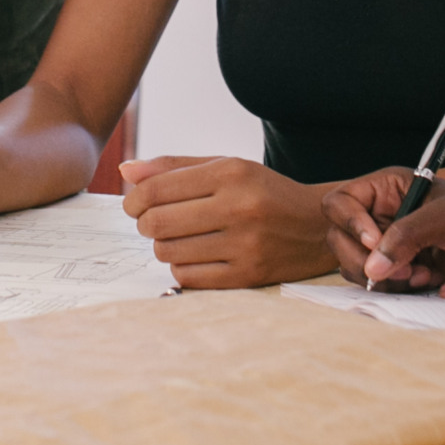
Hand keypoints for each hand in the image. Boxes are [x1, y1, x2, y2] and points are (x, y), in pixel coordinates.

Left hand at [117, 154, 332, 288]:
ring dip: (163, 247)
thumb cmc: (264, 193)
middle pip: (157, 223)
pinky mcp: (249, 276)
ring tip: (177, 238)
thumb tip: (125, 170)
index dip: (134, 200)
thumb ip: (175, 167)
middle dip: (144, 224)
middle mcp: (238, 208)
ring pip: (169, 253)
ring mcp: (245, 245)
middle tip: (151, 222)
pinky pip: (189, 278)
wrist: (318, 226)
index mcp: (230, 174)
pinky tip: (194, 256)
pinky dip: (181, 267)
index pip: (156, 190)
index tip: (134, 205)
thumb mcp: (226, 167)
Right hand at [326, 177, 444, 291]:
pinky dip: (397, 287)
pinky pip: (378, 283)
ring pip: (356, 265)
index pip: (340, 202)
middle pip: (340, 238)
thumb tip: (373, 266)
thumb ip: (407, 236)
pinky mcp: (399, 268)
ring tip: (421, 274)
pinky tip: (427, 280)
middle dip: (367, 259)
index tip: (376, 243)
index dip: (350, 223)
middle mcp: (380, 214)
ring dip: (385, 277)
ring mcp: (388, 243)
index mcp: (386, 188)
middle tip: (402, 270)